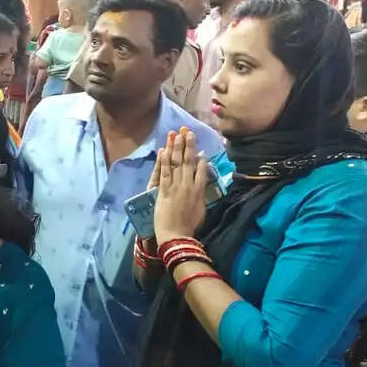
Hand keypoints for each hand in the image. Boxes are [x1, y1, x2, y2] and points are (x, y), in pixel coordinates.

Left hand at [153, 128, 208, 245]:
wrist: (177, 236)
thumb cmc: (189, 226)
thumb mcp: (201, 209)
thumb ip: (202, 194)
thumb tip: (203, 182)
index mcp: (199, 190)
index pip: (201, 169)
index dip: (199, 156)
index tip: (198, 146)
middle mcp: (189, 185)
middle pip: (189, 161)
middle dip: (188, 144)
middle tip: (188, 131)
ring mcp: (176, 187)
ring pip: (177, 163)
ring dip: (176, 147)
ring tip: (176, 134)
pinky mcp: (164, 191)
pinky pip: (164, 173)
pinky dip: (164, 161)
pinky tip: (163, 150)